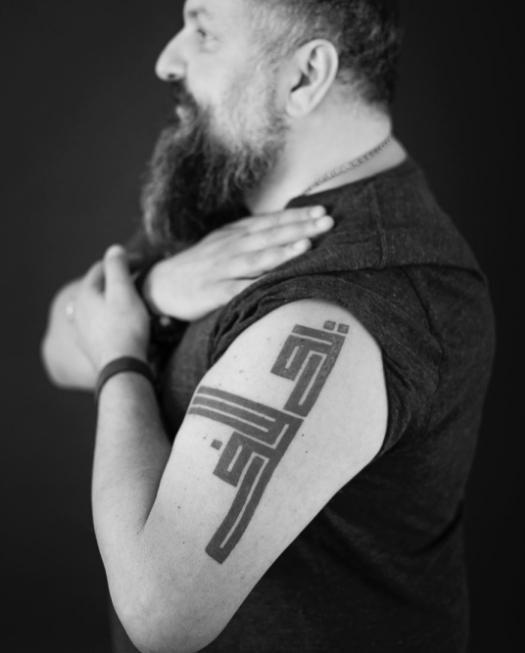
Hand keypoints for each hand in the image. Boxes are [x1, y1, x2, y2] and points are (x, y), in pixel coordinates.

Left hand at [72, 246, 149, 371]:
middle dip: (115, 279)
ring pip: (95, 306)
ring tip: (128, 298)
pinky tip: (117, 321)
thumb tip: (114, 249)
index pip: (101, 268)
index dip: (122, 261)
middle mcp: (78, 311)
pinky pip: (98, 323)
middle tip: (137, 277)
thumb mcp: (124, 291)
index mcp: (85, 294)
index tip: (143, 262)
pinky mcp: (90, 346)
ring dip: (110, 298)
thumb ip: (118, 267)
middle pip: (96, 287)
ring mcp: (82, 330)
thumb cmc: (125, 327)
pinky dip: (108, 316)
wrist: (122, 367)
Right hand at [142, 206, 333, 320]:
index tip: (322, 211)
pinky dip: (256, 284)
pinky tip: (274, 282)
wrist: (162, 285)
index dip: (296, 216)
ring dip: (282, 250)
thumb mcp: (226, 244)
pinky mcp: (213, 292)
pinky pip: (238, 289)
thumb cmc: (203, 265)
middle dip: (298, 228)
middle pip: (268, 235)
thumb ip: (255, 237)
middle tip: (327, 221)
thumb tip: (291, 230)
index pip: (270, 221)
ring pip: (256, 258)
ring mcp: (222, 269)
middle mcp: (231, 247)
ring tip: (307, 244)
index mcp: (235, 234)